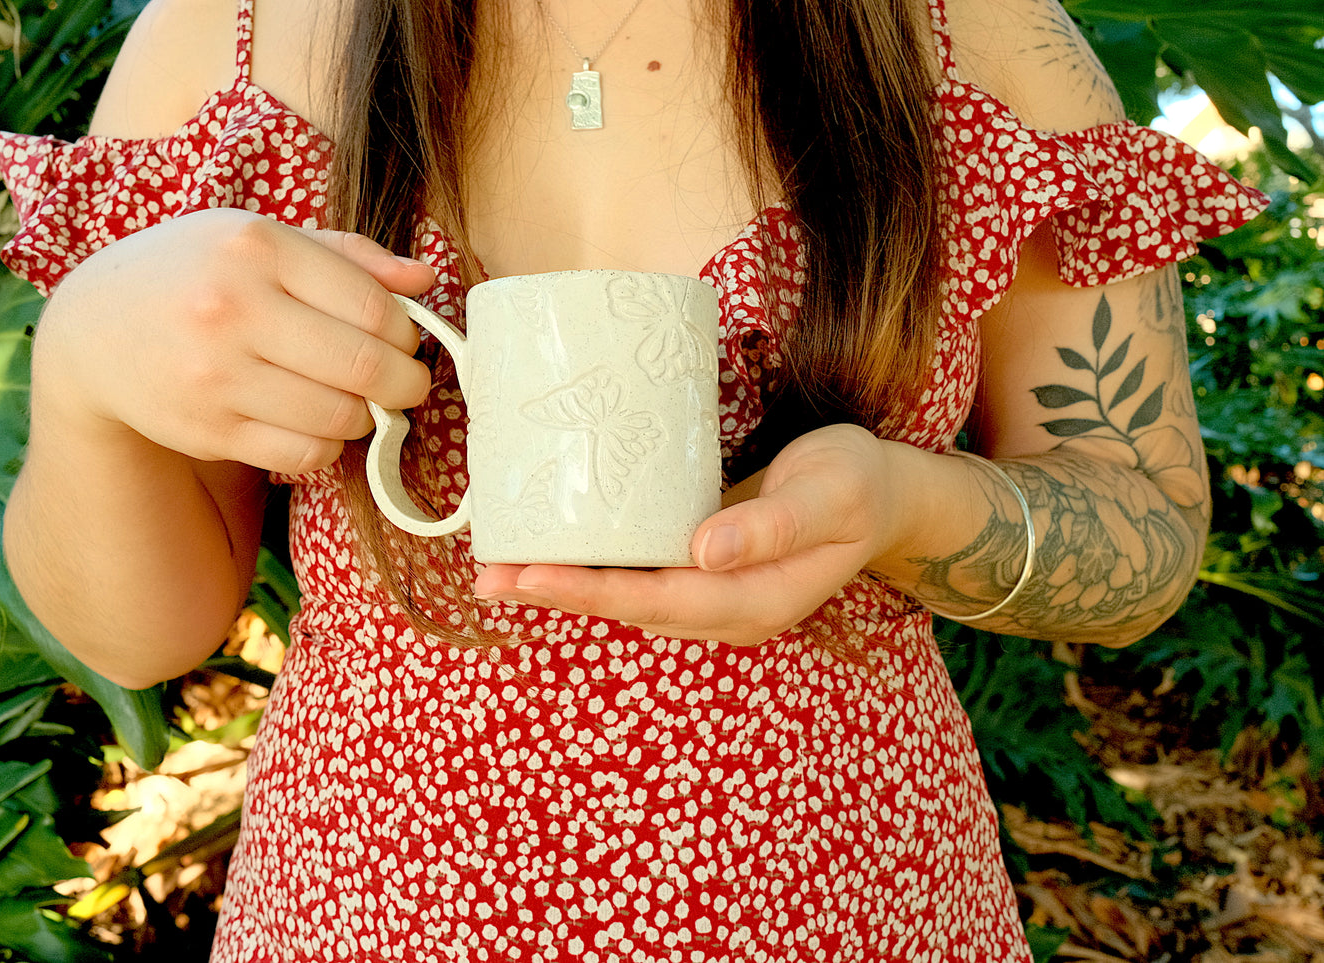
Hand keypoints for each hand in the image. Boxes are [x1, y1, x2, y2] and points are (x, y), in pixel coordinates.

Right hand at [31, 208, 435, 474]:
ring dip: (366, 417)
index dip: (407, 335)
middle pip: (366, 368)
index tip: (405, 343)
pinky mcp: (207, 429)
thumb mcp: (263, 240)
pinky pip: (303, 455)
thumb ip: (349, 256)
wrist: (94, 330)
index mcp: (258, 247)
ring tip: (355, 400)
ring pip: (340, 418)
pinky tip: (315, 423)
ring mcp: (216, 374)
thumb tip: (423, 281)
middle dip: (406, 384)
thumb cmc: (198, 274)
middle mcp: (234, 308)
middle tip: (406, 384)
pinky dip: (326, 445)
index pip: (373, 307)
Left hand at [472, 424, 914, 643]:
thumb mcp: (830, 492)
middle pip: (629, 609)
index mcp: (757, 600)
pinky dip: (592, 568)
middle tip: (487, 577)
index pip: (659, 602)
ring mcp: (714, 596)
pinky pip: (639, 577)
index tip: (531, 575)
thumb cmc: (858, 483)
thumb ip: (775, 524)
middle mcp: (727, 610)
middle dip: (557, 595)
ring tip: (499, 569)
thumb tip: (703, 553)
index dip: (591, 592)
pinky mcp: (703, 571)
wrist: (883, 492)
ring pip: (628, 598)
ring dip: (564, 586)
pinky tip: (554, 550)